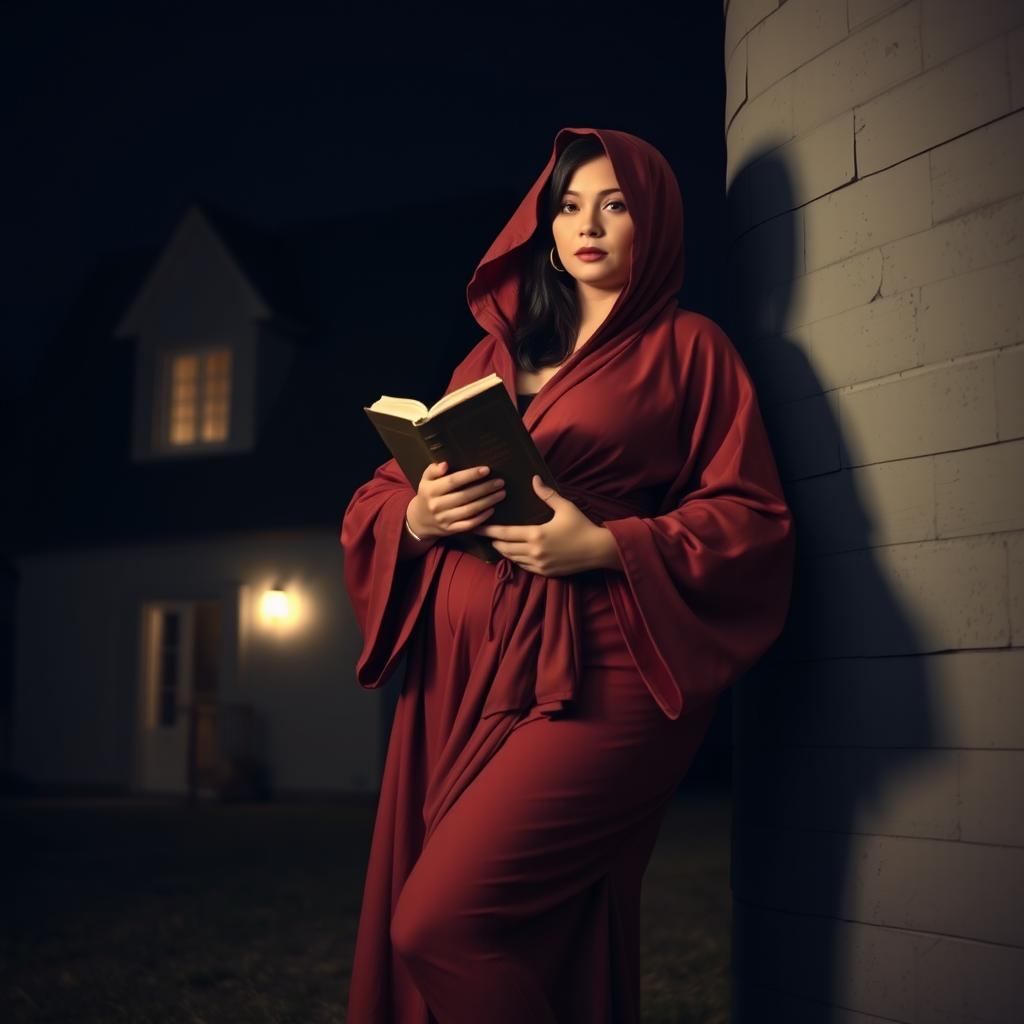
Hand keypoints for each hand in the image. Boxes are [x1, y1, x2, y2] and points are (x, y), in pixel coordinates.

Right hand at [407, 461, 505, 540]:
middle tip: (500, 482)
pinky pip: (468, 524)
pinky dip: (481, 518)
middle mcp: (437, 505)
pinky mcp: (450, 530)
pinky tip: (492, 509)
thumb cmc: (427, 495)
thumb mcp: (426, 481)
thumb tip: (445, 464)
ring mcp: (444, 519)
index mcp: (431, 490)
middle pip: (465, 496)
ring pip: (469, 510)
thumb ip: (433, 470)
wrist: (419, 521)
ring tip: (501, 494)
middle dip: (484, 488)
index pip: (453, 481)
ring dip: (487, 502)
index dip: (470, 475)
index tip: (487, 470)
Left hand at [473, 475, 609, 576]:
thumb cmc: (582, 526)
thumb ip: (547, 494)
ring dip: (504, 551)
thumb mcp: (565, 507)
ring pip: (513, 559)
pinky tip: (515, 553)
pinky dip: (517, 559)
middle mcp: (534, 552)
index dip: (488, 531)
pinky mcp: (546, 572)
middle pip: (505, 548)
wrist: (599, 550)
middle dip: (494, 541)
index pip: (504, 534)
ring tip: (498, 542)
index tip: (476, 527)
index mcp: (536, 535)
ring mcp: (539, 565)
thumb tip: (534, 479)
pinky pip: (524, 567)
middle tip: (485, 534)